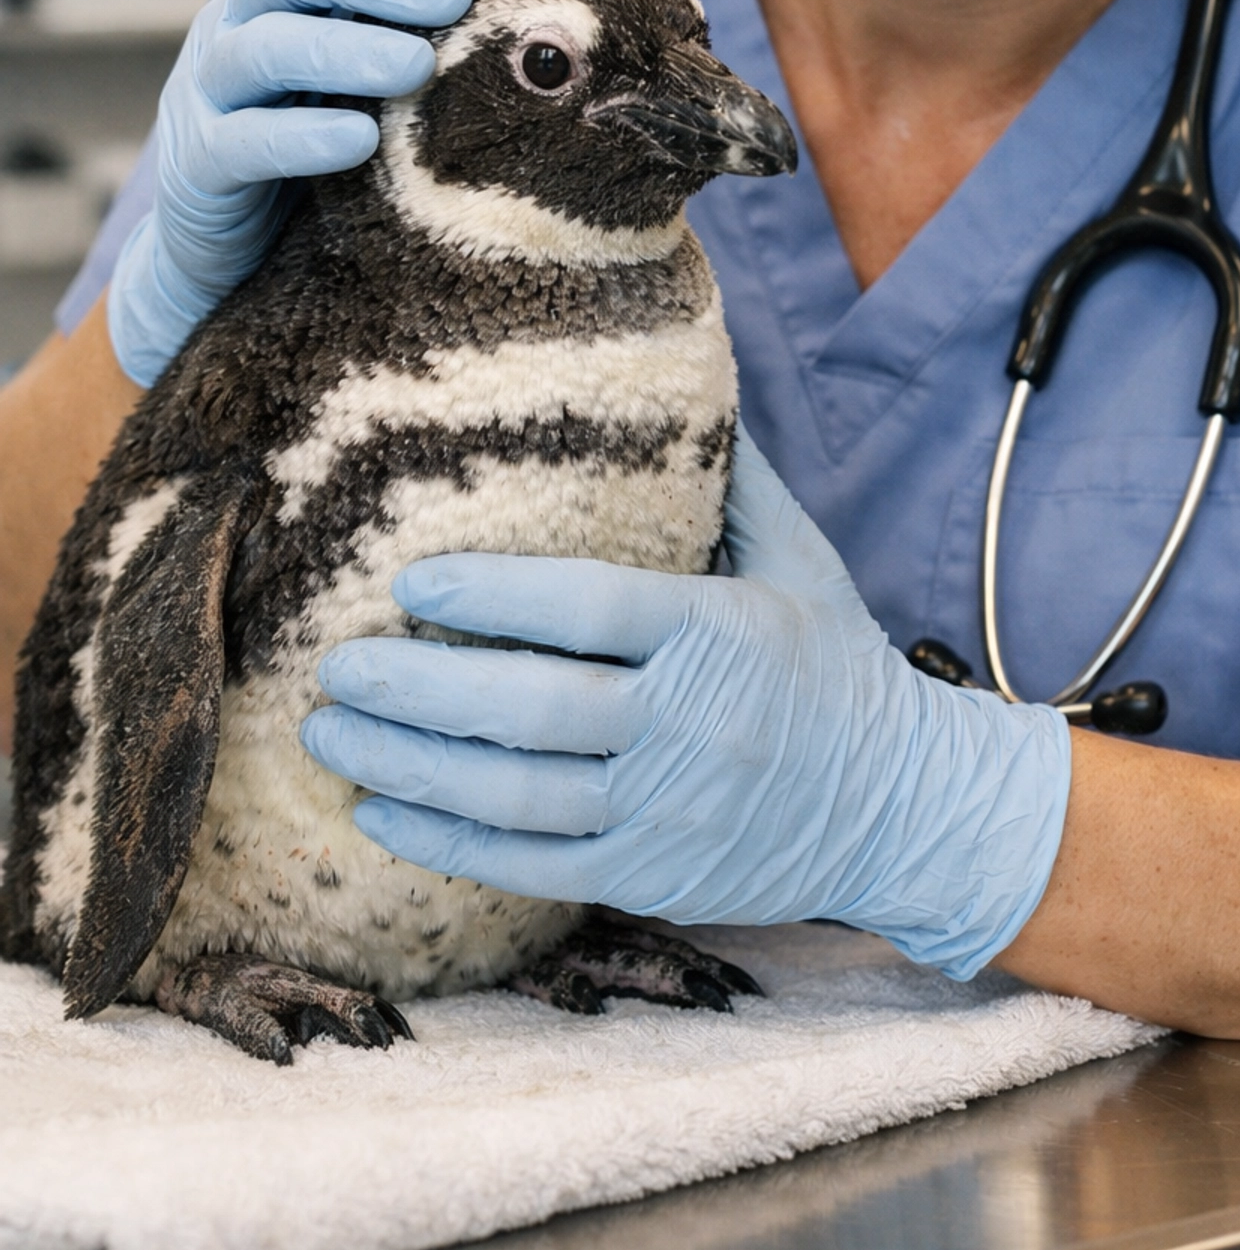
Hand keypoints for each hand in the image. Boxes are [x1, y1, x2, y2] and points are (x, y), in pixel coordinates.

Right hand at [108, 0, 508, 385]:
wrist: (232, 254)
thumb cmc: (333, 154)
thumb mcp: (381, 86)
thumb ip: (431, 42)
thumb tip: (546, 26)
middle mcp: (243, 20)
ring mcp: (209, 88)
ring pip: (264, 47)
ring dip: (344, 49)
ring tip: (415, 64)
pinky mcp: (197, 164)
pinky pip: (240, 141)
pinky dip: (299, 137)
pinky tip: (357, 142)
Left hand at [301, 431, 1071, 979]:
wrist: (900, 806)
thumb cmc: (833, 662)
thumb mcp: (800, 557)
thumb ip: (732, 476)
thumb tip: (675, 372)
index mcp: (720, 633)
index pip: (590, 609)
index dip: (492, 596)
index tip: (407, 582)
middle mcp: (689, 725)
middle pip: (530, 709)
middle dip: (417, 689)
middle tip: (336, 665)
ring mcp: (665, 811)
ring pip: (514, 794)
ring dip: (408, 765)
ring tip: (329, 732)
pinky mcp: (649, 877)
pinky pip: (530, 867)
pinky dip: (447, 842)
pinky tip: (380, 809)